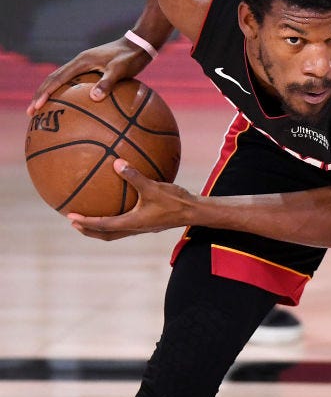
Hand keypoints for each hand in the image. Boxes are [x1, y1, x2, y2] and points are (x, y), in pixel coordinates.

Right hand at [26, 36, 153, 115]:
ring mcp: (85, 65)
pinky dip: (66, 92)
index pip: (56, 79)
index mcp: (81, 62)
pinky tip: (72, 104)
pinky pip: (74, 81)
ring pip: (61, 79)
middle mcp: (79, 62)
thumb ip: (108, 82)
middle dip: (40, 95)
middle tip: (31, 112)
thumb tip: (94, 98)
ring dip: (50, 93)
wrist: (140, 43)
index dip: (44, 94)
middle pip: (53, 79)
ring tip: (44, 109)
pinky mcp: (92, 68)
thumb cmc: (132, 57)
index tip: (36, 107)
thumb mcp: (122, 70)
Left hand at [67, 159, 194, 239]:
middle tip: (74, 223)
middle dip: (88, 230)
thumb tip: (116, 162)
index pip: (102, 225)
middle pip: (105, 234)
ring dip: (100, 228)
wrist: (194, 211)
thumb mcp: (153, 186)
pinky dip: (114, 221)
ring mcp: (141, 227)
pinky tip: (118, 207)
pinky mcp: (148, 223)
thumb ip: (134, 175)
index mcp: (132, 222)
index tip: (70, 217)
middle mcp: (134, 228)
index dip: (85, 221)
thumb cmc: (175, 201)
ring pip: (115, 233)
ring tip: (89, 220)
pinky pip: (125, 225)